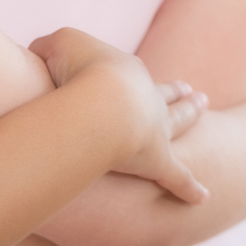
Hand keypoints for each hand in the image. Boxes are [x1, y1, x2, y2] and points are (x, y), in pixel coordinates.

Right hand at [31, 29, 208, 205]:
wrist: (98, 103)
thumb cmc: (74, 71)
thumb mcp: (52, 47)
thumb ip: (47, 50)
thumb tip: (43, 59)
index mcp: (124, 71)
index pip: (127, 70)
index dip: (128, 70)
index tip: (132, 68)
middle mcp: (148, 98)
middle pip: (164, 93)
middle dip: (176, 91)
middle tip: (192, 90)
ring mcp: (157, 129)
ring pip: (179, 122)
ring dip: (191, 115)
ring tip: (202, 108)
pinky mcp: (157, 162)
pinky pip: (177, 177)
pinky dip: (189, 188)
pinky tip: (202, 198)